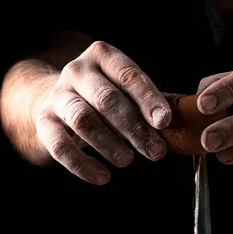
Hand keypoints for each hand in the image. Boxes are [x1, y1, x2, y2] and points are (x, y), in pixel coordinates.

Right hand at [36, 41, 170, 184]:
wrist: (58, 103)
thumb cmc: (105, 98)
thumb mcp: (127, 92)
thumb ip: (151, 104)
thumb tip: (188, 122)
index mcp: (104, 57)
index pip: (129, 76)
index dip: (148, 100)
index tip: (164, 122)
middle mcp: (77, 71)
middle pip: (107, 100)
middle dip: (134, 128)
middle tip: (156, 152)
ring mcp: (58, 95)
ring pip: (83, 120)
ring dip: (109, 143)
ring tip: (128, 161)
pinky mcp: (44, 122)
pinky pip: (60, 145)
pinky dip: (81, 164)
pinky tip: (102, 177)